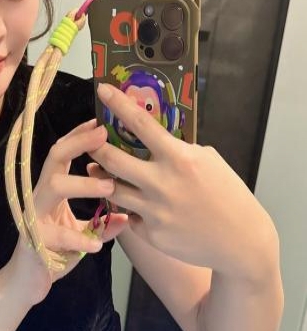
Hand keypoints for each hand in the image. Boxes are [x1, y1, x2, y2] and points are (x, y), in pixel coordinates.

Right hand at [8, 118, 127, 306]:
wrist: (28, 282)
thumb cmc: (56, 250)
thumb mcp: (84, 235)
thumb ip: (103, 225)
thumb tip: (127, 217)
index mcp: (52, 188)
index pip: (63, 153)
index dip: (80, 136)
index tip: (101, 121)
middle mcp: (40, 195)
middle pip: (54, 157)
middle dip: (78, 143)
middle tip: (104, 134)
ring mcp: (35, 214)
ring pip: (54, 186)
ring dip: (83, 184)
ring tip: (109, 188)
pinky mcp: (34, 238)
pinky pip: (55, 234)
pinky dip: (78, 239)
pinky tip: (96, 247)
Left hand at [87, 83, 276, 278]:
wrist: (241, 242)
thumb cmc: (228, 194)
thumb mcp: (208, 160)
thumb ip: (178, 149)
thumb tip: (151, 138)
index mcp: (180, 158)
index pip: (141, 124)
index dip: (119, 104)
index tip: (102, 89)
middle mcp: (163, 183)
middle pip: (112, 159)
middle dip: (95, 147)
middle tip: (89, 141)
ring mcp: (154, 211)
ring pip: (111, 189)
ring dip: (101, 176)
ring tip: (97, 169)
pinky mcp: (151, 234)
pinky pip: (129, 215)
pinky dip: (129, 207)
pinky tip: (134, 203)